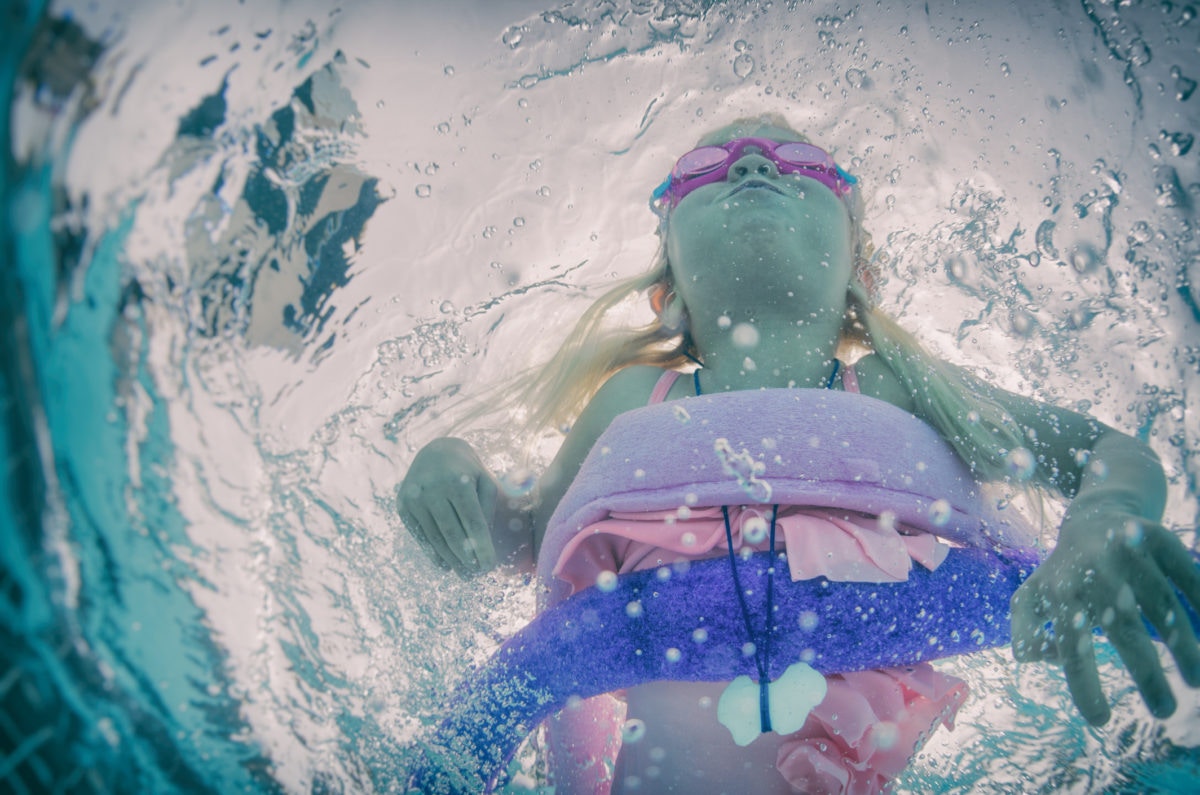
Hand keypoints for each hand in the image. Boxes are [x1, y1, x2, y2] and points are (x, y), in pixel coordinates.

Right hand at [396, 437, 498, 575]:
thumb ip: (487, 510)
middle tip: (478, 574)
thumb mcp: (485, 482)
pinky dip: (432, 553)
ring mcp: (414, 498)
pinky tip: (445, 565)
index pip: (472, 522)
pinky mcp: (403, 506)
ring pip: (435, 538)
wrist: (435, 452)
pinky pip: (420, 535)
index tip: (490, 566)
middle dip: (467, 559)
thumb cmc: (468, 471)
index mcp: (457, 482)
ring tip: (464, 575)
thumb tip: (484, 544)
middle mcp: (432, 489)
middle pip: (452, 533)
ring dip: (450, 560)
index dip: (482, 547)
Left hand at [1010, 506, 1199, 724]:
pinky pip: (1185, 572)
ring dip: (1184, 646)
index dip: (1083, 684)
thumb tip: (1047, 660)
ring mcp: (1126, 551)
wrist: (1092, 518)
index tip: (1100, 720)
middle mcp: (1092, 570)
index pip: (1071, 645)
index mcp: (1059, 591)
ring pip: (1161, 604)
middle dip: (1146, 675)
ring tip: (1196, 682)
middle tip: (1164, 713)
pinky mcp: (1156, 538)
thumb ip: (1025, 634)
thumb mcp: (1029, 598)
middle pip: (1124, 629)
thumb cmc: (1062, 574)